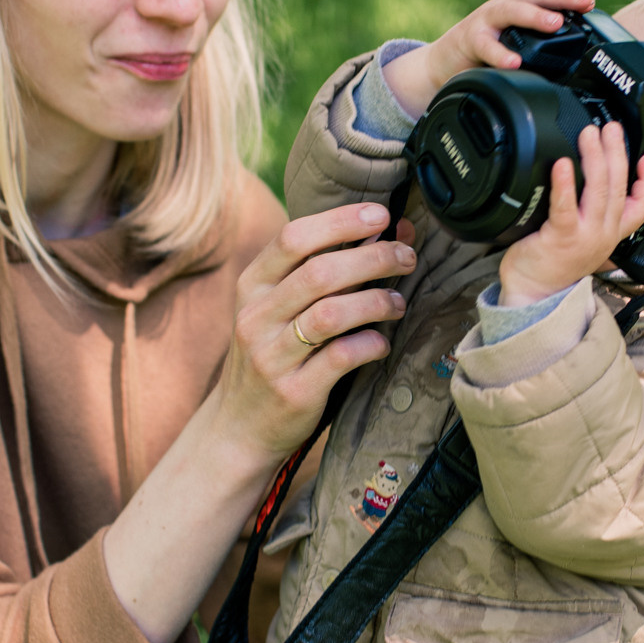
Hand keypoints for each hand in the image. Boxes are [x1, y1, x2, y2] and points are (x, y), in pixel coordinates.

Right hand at [215, 202, 414, 457]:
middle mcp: (256, 317)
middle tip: (405, 257)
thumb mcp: (279, 309)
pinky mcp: (294, 391)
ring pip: (331, 314)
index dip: (341, 221)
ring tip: (398, 302)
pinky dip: (370, 344)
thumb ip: (324, 271)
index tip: (382, 215)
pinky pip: (341, 358)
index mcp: (252, 287)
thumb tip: (387, 230)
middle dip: (372, 258)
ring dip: (375, 302)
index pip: (293, 238)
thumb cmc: (272, 356)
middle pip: (319, 272)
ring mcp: (272, 356)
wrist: (237, 427)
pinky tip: (382, 343)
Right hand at [380, 0, 592, 117]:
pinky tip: (514, 62)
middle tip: (582, 1)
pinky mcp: (470, 40)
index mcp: (519, 5)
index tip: (590, 1)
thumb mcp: (517, 40)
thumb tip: (579, 51)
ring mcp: (486, 21)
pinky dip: (500, 54)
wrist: (446, 61)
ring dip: (534, 15)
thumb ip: (541, 40)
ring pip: (511, 11)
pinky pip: (486, 46)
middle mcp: (504, 7)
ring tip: (555, 23)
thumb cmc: (488, 49)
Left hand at [495, 121, 643, 306]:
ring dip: (596, 159)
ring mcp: (586, 236)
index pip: (642, 204)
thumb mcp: (584, 238)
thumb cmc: (553, 264)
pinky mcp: (562, 238)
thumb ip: (591, 212)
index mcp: (612, 231)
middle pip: (619, 187)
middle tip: (610, 129)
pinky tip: (563, 165)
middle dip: (617, 153)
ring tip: (590, 135)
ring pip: (600, 191)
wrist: (535, 294)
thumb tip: (588, 177)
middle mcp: (604, 233)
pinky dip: (566, 184)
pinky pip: (567, 207)